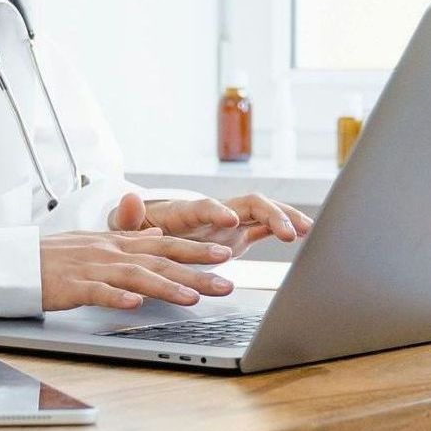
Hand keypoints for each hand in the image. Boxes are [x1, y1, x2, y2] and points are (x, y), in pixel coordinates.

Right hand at [38, 230, 234, 311]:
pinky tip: (135, 305)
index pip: (164, 244)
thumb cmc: (52, 257)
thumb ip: (128, 238)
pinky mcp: (70, 286)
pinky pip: (97, 292)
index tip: (226, 254)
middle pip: (159, 260)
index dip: (196, 249)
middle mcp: (108, 252)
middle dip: (195, 271)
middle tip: (227, 282)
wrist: (11, 261)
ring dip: (166, 286)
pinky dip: (117, 297)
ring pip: (135, 276)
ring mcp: (90, 268)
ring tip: (193, 298)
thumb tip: (157, 233)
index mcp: (116, 242)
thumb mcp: (95, 241)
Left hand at [109, 191, 312, 255]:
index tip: (231, 220)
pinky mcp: (238, 232)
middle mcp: (212, 211)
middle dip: (268, 214)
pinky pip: (266, 226)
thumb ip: (126, 217)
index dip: (217, 211)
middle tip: (286, 231)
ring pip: (263, 211)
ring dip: (283, 217)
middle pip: (245, 203)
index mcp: (185, 211)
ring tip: (304, 230)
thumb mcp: (124, 229)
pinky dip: (284, 226)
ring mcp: (228, 220)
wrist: (148, 233)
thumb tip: (126, 197)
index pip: (203, 206)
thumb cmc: (136, 231)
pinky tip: (305, 234)